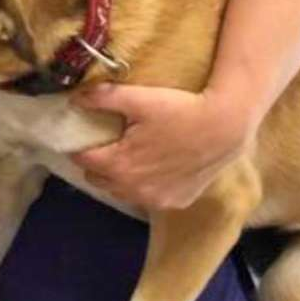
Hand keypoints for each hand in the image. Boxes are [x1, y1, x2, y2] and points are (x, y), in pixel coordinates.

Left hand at [68, 82, 253, 210]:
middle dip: (97, 163)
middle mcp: (133, 189)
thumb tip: (74, 98)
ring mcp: (155, 199)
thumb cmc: (179, 110)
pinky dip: (144, 185)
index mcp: (118, 165)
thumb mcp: (137, 98)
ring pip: (121, 191)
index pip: (83, 160)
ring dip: (119, 177)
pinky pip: (147, 197)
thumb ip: (102, 98)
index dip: (78, 147)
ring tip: (128, 155)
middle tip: (106, 144)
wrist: (225, 127)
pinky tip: (154, 167)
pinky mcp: (175, 202)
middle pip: (99, 179)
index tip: (80, 137)